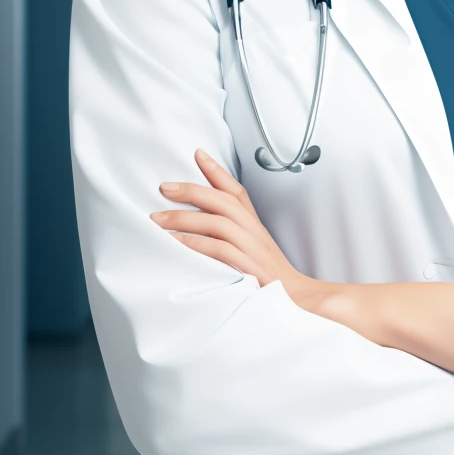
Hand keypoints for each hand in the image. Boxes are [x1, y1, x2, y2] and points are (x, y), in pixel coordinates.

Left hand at [152, 149, 321, 305]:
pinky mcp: (249, 268)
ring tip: (157, 219)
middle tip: (163, 188)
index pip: (237, 191)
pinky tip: (176, 242)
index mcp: (255, 225)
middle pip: (223, 201)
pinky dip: (195, 244)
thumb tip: (201, 221)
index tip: (198, 153)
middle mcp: (254, 231)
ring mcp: (253, 249)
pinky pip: (219, 250)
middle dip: (192, 191)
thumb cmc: (268, 277)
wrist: (296, 301)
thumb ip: (230, 233)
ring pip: (218, 222)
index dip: (218, 170)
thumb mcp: (251, 249)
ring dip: (185, 218)